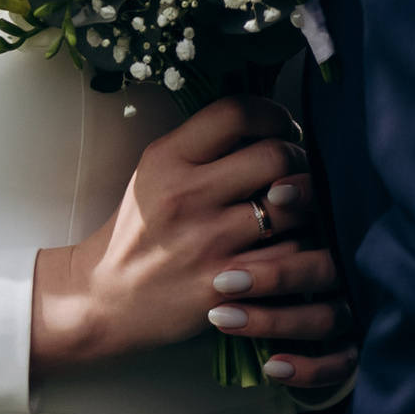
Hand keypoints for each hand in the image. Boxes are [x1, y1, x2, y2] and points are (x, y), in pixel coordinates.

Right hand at [31, 98, 348, 373]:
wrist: (106, 301)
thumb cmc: (139, 232)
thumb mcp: (155, 174)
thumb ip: (203, 147)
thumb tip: (267, 123)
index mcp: (167, 159)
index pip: (235, 113)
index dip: (272, 114)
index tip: (280, 127)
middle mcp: (187, 196)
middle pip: (275, 156)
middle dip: (300, 158)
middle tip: (299, 167)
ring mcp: (207, 241)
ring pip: (293, 207)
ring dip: (307, 204)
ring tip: (298, 206)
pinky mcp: (225, 283)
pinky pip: (290, 255)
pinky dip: (301, 247)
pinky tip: (290, 243)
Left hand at [222, 161, 358, 400]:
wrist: (251, 319)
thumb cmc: (234, 253)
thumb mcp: (241, 216)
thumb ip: (249, 189)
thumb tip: (235, 147)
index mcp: (323, 228)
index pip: (327, 208)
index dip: (308, 197)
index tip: (274, 194)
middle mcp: (342, 266)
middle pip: (326, 267)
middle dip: (277, 273)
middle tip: (224, 279)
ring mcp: (348, 308)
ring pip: (328, 316)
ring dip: (277, 320)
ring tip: (222, 318)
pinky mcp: (345, 350)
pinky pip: (340, 363)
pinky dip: (310, 368)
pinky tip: (271, 368)